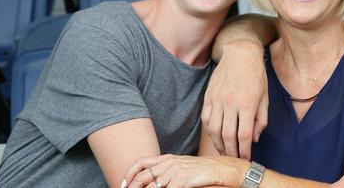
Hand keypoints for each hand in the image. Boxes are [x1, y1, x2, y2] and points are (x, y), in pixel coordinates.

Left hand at [121, 154, 244, 187]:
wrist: (221, 169)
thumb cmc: (202, 170)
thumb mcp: (182, 166)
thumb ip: (167, 171)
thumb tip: (153, 182)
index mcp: (167, 158)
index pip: (140, 163)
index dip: (128, 174)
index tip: (122, 184)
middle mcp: (168, 163)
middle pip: (141, 176)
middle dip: (131, 187)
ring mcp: (174, 172)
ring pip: (151, 187)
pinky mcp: (181, 181)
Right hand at [202, 40, 267, 158]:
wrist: (240, 53)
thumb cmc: (256, 75)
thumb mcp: (265, 97)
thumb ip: (261, 120)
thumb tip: (254, 139)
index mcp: (247, 103)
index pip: (244, 134)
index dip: (245, 150)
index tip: (246, 158)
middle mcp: (231, 102)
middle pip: (228, 135)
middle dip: (232, 151)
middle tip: (234, 159)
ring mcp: (217, 99)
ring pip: (215, 129)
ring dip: (219, 144)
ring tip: (224, 152)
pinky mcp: (208, 96)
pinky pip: (206, 119)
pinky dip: (210, 131)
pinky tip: (215, 137)